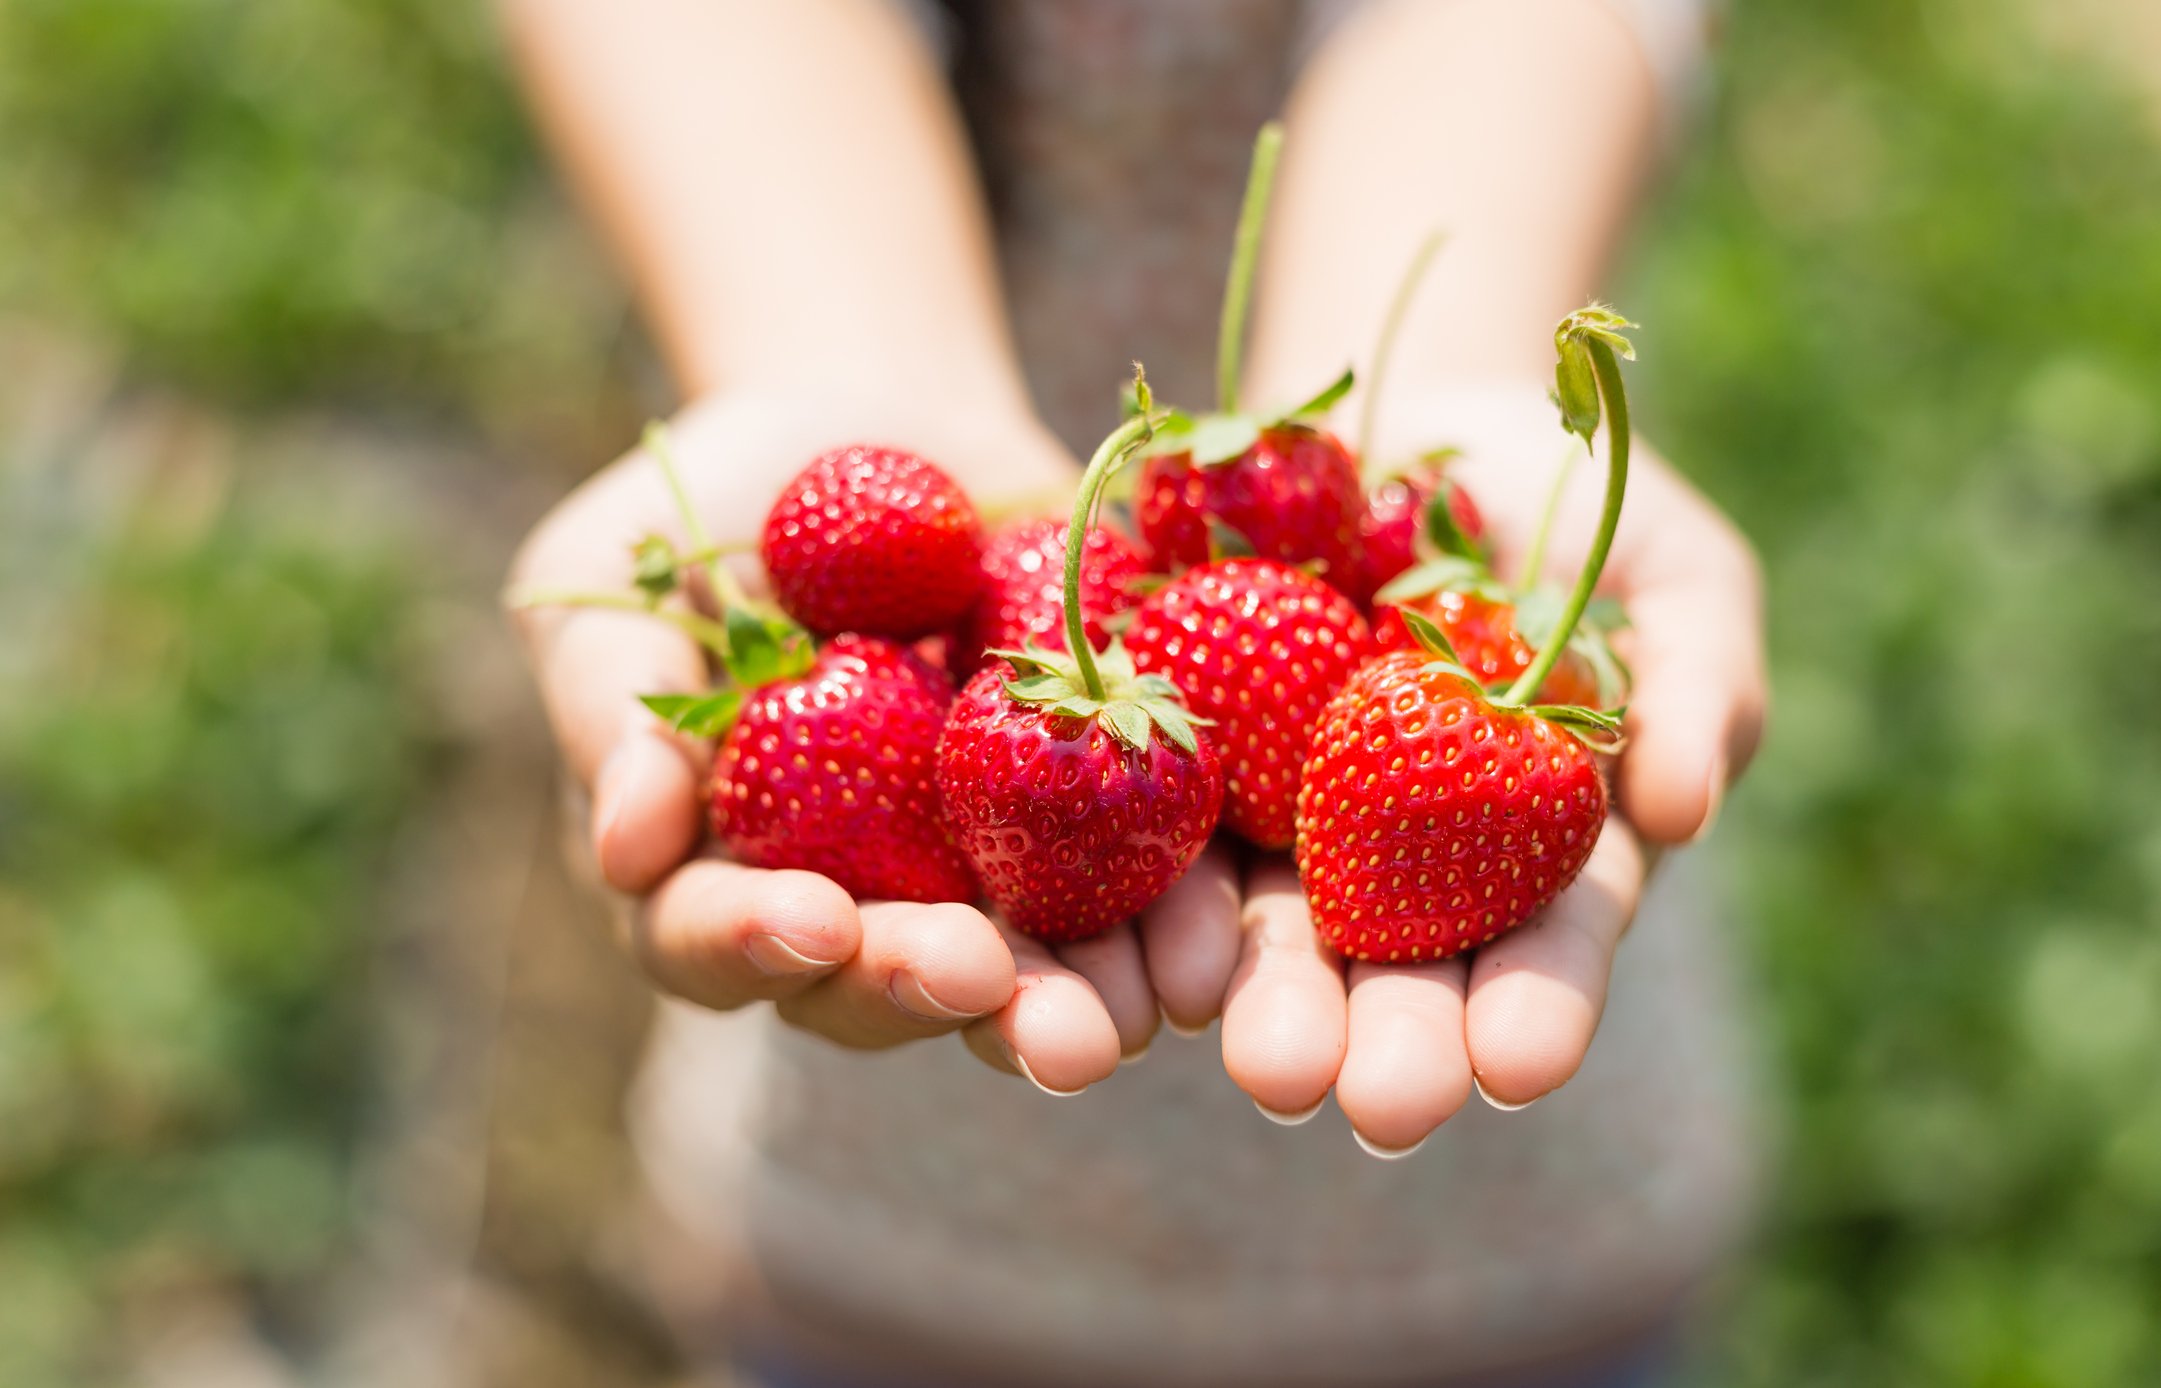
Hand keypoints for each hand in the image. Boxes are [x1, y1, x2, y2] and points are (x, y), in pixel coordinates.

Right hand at [504, 388, 1243, 1091]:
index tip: (813, 917)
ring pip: (1024, 976)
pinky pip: (1147, 886)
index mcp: (723, 870)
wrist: (888, 430)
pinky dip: (1181, 920)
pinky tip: (1213, 940)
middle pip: (881, 986)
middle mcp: (859, 905)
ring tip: (1114, 1018)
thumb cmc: (716, 508)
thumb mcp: (623, 578)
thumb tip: (625, 850)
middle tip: (979, 982)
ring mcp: (983, 875)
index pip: (717, 941)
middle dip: (928, 990)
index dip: (756, 942)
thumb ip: (618, 711)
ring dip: (1067, 1005)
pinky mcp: (1101, 822)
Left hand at [1216, 383, 1766, 1152]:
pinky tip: (1152, 952)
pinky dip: (1152, 896)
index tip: (1518, 1064)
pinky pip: (1156, 833)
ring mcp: (1285, 819)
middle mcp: (1402, 868)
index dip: (1534, 1008)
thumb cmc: (1576, 515)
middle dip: (1389, 1044)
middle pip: (1396, 972)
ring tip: (1265, 1066)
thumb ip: (1696, 688)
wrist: (1414, 423)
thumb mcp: (1675, 578)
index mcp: (1531, 856)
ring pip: (1266, 932)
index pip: (1541, 949)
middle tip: (1382, 1106)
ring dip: (1263, 1005)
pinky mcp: (1185, 760)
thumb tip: (1685, 813)